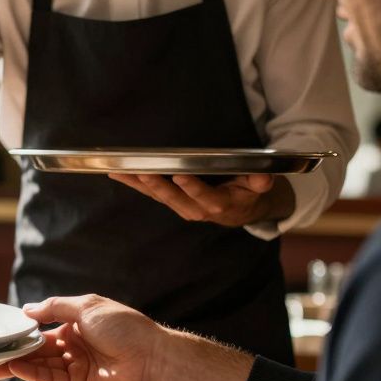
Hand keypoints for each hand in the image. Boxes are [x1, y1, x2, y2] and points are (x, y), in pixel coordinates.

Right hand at [0, 295, 166, 380]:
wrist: (152, 359)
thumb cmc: (124, 327)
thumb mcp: (87, 307)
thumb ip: (55, 307)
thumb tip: (27, 310)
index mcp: (78, 323)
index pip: (44, 326)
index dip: (25, 328)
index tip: (4, 330)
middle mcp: (75, 344)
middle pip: (39, 348)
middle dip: (17, 350)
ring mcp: (76, 365)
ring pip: (42, 364)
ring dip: (19, 364)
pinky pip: (51, 379)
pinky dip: (33, 374)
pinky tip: (16, 368)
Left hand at [108, 173, 288, 226]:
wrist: (242, 210)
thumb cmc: (248, 192)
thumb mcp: (259, 188)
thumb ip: (260, 182)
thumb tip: (263, 178)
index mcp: (219, 205)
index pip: (203, 196)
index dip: (192, 187)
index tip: (180, 175)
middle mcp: (196, 209)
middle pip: (173, 197)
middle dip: (156, 184)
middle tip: (142, 171)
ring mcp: (181, 207)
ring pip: (157, 196)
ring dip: (138, 184)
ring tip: (120, 170)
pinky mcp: (172, 202)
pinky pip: (151, 193)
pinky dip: (134, 183)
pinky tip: (117, 173)